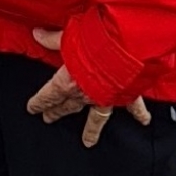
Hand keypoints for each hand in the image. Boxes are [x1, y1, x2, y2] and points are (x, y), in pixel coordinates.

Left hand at [27, 27, 150, 148]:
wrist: (129, 47)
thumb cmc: (97, 41)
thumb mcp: (68, 36)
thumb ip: (53, 38)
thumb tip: (37, 33)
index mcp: (67, 81)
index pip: (48, 95)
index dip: (39, 102)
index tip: (32, 109)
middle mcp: (86, 94)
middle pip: (67, 106)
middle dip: (57, 112)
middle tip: (49, 119)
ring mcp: (107, 97)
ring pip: (96, 118)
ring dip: (91, 130)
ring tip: (87, 142)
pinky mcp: (128, 95)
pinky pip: (134, 108)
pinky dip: (140, 114)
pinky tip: (143, 122)